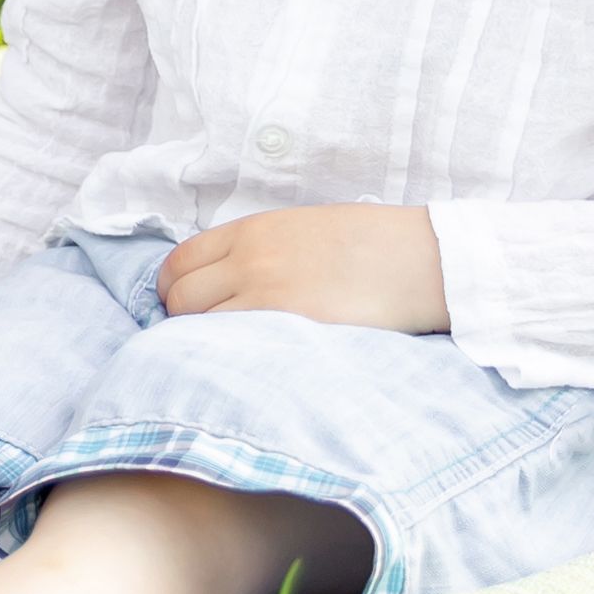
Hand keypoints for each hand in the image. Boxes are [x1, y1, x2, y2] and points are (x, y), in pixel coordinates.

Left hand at [158, 204, 448, 332]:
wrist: (421, 259)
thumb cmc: (370, 245)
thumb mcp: (302, 229)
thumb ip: (259, 250)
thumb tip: (223, 281)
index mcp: (253, 231)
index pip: (180, 261)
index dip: (172, 288)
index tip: (181, 305)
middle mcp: (251, 260)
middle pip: (180, 296)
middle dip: (179, 318)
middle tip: (198, 337)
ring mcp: (268, 295)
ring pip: (199, 327)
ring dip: (202, 342)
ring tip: (225, 354)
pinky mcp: (290, 328)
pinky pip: (235, 348)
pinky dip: (230, 357)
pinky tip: (246, 365)